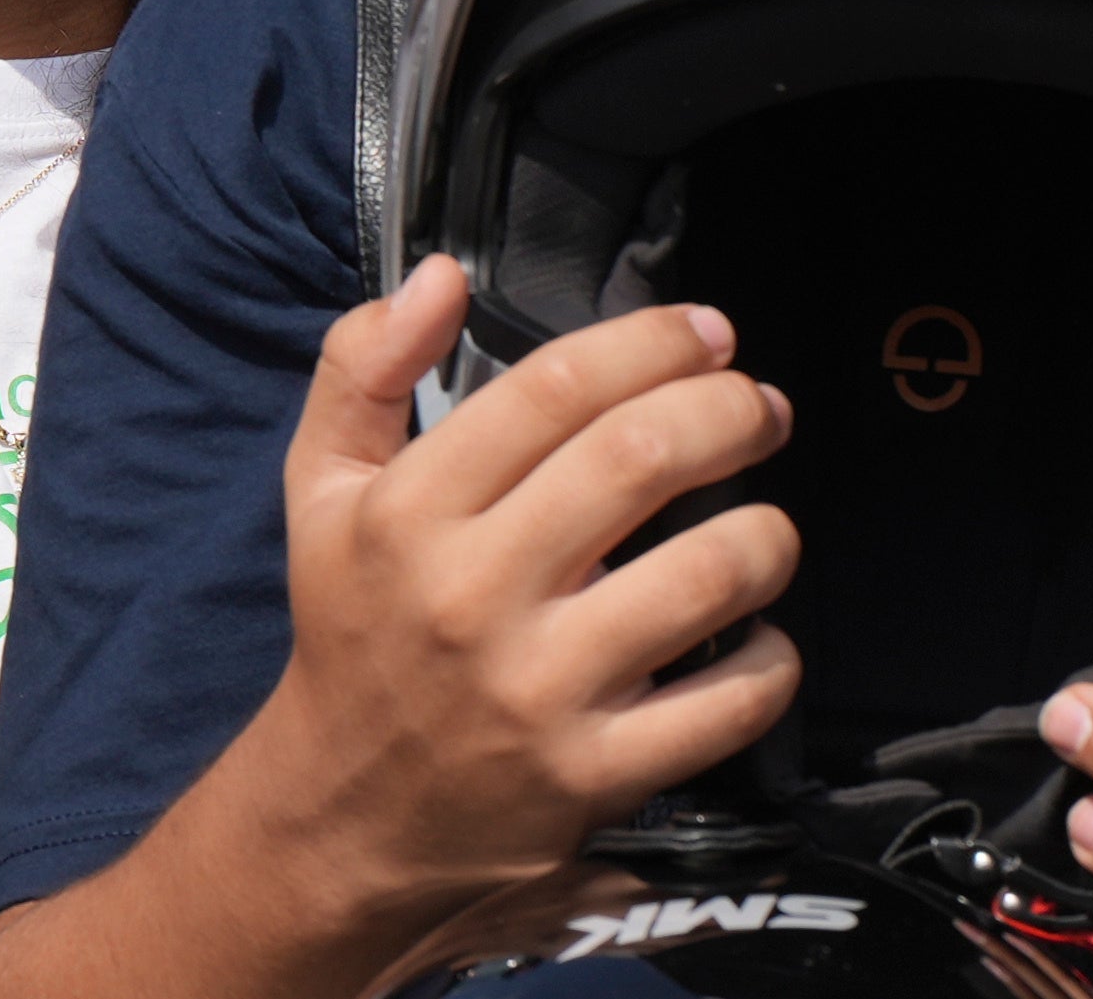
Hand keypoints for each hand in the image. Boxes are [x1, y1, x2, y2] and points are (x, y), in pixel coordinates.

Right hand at [240, 258, 804, 926]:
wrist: (341, 817)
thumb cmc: (353, 632)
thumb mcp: (321, 489)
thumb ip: (361, 366)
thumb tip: (444, 275)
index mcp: (409, 512)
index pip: (555, 387)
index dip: (652, 342)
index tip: (709, 334)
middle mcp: (471, 594)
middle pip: (641, 458)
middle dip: (731, 414)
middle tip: (762, 410)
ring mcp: (536, 691)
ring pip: (705, 575)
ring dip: (767, 532)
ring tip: (768, 522)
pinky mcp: (591, 777)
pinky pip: (726, 704)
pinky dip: (771, 660)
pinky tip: (758, 636)